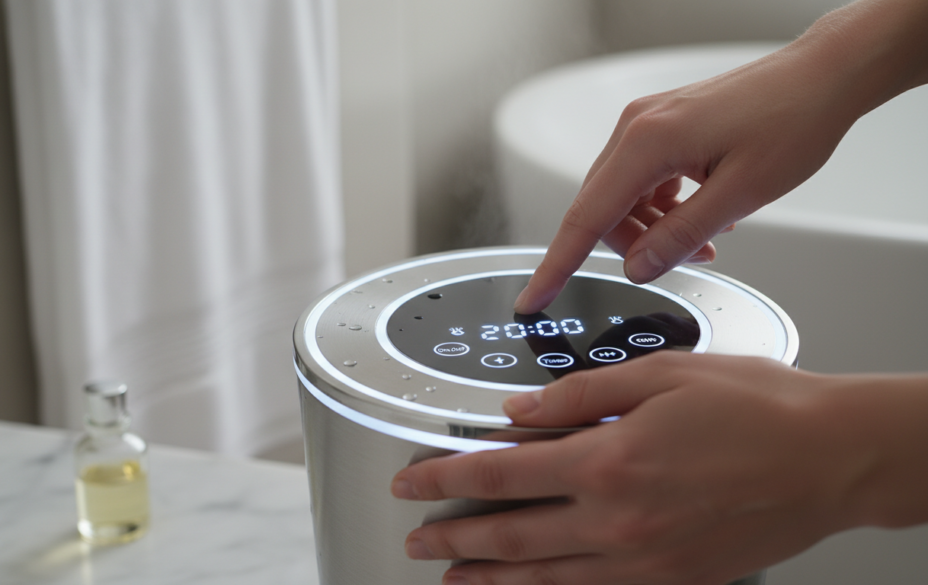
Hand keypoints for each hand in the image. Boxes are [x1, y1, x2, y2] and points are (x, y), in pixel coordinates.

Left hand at [391, 353, 897, 584]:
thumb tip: (520, 410)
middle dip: (452, 538)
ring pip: (543, 577)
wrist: (830, 458)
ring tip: (453, 577)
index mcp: (608, 460)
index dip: (445, 478)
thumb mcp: (661, 373)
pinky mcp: (671, 580)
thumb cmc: (758, 408)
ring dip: (489, 578)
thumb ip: (578, 394)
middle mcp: (618, 520)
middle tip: (416, 537)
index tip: (413, 481)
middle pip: (509, 536)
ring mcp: (643, 560)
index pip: (499, 473)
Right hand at [513, 0, 927, 313]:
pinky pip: (642, 180)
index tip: (534, 297)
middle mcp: (637, 127)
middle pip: (603, 210)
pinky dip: (661, 207)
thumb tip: (638, 266)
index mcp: (648, 142)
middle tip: (684, 260)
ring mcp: (647, 122)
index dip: (556, 265)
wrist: (821, 77)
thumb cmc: (793, 120)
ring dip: (652, 228)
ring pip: (622, 197)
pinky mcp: (662, 125)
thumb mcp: (740, 194)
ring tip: (704, 240)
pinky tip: (700, 212)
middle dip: (632, 246)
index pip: (585, 218)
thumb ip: (680, 236)